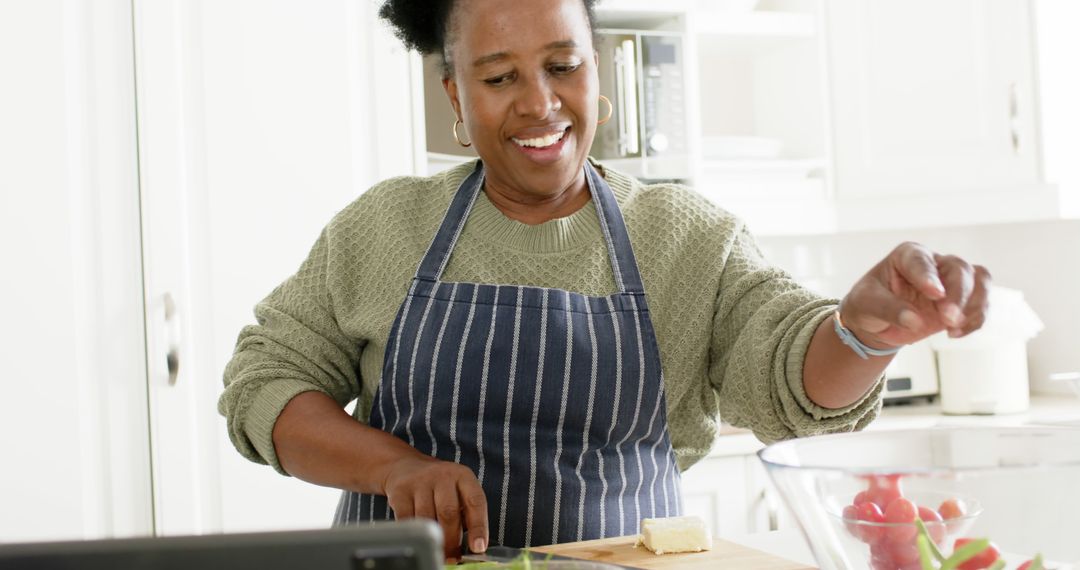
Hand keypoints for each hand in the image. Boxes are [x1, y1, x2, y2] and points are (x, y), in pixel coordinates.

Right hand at [381, 454, 488, 561]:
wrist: (406, 467)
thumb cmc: (439, 487)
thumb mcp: (459, 492)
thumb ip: (468, 515)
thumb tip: (473, 547)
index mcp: (463, 476)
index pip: (475, 502)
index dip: (478, 526)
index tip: (478, 547)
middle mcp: (443, 475)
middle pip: (449, 513)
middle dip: (452, 540)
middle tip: (453, 558)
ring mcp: (420, 482)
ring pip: (427, 518)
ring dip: (433, 539)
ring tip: (438, 551)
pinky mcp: (400, 491)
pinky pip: (407, 519)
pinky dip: (415, 534)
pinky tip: (420, 539)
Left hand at [840, 242, 991, 348]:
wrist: (877, 321)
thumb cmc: (868, 304)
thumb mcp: (866, 305)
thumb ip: (888, 309)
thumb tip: (914, 321)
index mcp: (907, 255)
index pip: (922, 261)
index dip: (929, 276)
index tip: (934, 294)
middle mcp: (934, 263)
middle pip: (959, 269)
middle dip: (957, 294)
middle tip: (949, 319)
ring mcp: (950, 281)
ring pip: (979, 280)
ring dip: (974, 305)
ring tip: (953, 327)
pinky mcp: (961, 301)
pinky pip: (980, 304)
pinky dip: (974, 320)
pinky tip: (954, 334)